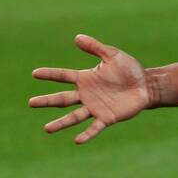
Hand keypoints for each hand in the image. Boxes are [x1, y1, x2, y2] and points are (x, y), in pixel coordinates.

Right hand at [29, 34, 148, 143]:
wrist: (146, 85)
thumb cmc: (129, 70)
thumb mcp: (112, 55)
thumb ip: (95, 48)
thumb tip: (77, 37)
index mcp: (86, 79)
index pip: (64, 76)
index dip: (50, 74)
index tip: (35, 73)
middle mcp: (87, 95)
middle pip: (63, 99)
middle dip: (47, 101)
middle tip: (31, 103)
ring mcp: (95, 107)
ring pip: (74, 116)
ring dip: (61, 123)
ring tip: (46, 129)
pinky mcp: (107, 118)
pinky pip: (95, 127)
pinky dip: (87, 134)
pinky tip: (77, 140)